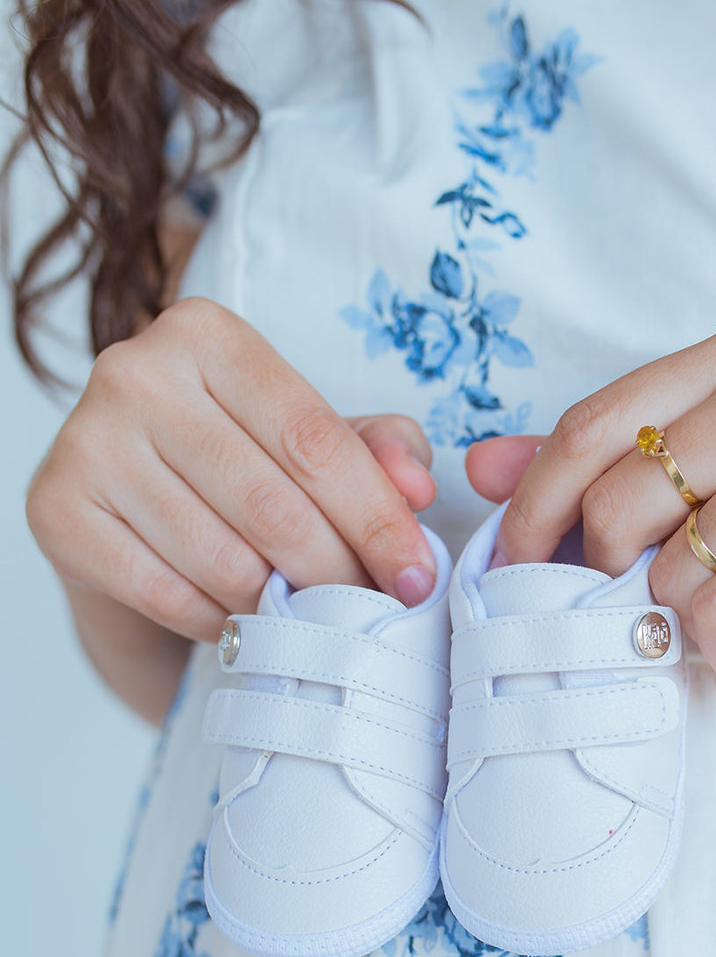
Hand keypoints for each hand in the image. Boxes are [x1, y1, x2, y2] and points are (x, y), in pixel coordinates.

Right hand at [27, 297, 439, 643]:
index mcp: (207, 335)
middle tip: (370, 614)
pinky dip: (217, 622)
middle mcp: (136, 372)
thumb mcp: (311, 441)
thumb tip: (417, 486)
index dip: (378, 520)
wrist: (125, 508)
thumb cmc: (235, 463)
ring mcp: (86, 440)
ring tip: (302, 616)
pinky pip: (167, 594)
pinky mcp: (55, 510)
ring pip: (222, 559)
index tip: (419, 578)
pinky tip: (236, 620)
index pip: (314, 441)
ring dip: (277, 606)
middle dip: (337, 574)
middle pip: (272, 505)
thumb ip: (378, 451)